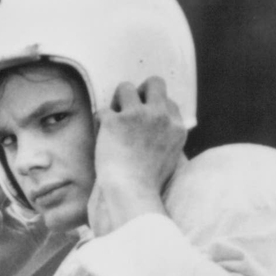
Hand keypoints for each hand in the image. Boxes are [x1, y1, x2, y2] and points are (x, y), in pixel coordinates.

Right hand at [0, 164, 47, 275]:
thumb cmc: (5, 259)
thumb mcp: (34, 234)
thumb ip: (45, 215)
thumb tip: (65, 203)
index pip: (9, 170)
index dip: (25, 176)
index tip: (41, 188)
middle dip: (15, 179)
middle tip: (27, 199)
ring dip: (3, 191)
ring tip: (10, 213)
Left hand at [89, 77, 182, 231]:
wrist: (131, 193)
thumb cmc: (148, 183)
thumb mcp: (171, 159)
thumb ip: (167, 138)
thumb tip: (159, 125)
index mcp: (176, 128)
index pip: (168, 101)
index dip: (154, 107)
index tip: (144, 119)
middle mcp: (159, 116)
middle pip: (154, 83)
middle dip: (140, 91)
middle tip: (128, 107)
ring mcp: (137, 116)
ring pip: (124, 87)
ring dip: (117, 101)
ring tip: (113, 120)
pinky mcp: (114, 121)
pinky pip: (102, 111)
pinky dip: (100, 123)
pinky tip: (101, 137)